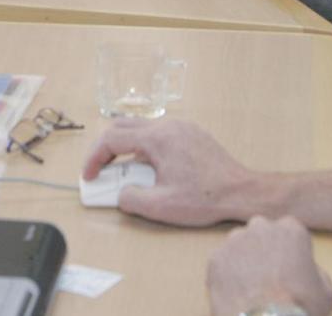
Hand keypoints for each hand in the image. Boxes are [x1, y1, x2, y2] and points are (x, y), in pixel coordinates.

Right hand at [81, 119, 259, 226]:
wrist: (242, 192)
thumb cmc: (205, 198)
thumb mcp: (161, 206)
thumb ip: (130, 199)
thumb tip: (120, 193)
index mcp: (157, 139)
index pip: (112, 139)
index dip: (94, 158)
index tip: (89, 175)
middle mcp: (168, 126)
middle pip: (122, 126)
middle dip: (105, 148)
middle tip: (100, 169)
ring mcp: (182, 127)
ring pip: (141, 128)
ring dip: (126, 147)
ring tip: (124, 172)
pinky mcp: (191, 134)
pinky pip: (159, 134)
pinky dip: (145, 147)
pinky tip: (150, 169)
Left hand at [207, 217, 331, 315]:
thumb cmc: (301, 307)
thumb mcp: (326, 292)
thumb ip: (317, 272)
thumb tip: (308, 271)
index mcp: (291, 229)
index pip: (289, 232)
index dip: (290, 251)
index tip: (291, 269)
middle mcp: (260, 227)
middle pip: (261, 233)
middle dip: (264, 249)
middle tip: (269, 276)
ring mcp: (234, 241)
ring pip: (239, 245)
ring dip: (244, 260)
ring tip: (251, 287)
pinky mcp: (216, 258)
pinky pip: (222, 264)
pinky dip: (227, 276)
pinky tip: (237, 294)